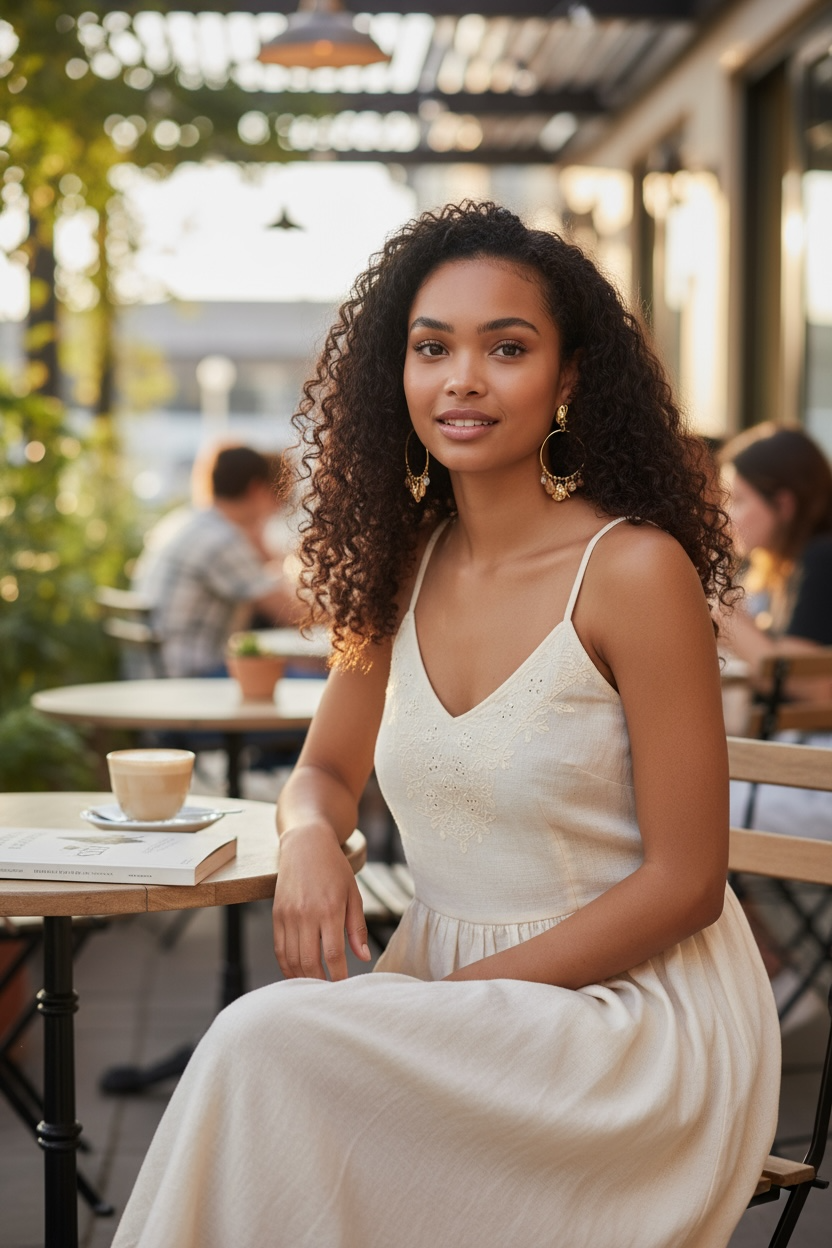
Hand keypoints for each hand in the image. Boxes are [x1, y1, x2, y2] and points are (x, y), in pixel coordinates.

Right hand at [272, 824, 370, 980]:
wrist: (305, 844)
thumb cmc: (334, 869)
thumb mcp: (353, 894)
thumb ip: (357, 928)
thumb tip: (363, 957)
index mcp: (329, 910)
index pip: (332, 955)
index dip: (338, 977)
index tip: (344, 989)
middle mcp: (305, 914)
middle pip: (309, 962)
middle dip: (320, 983)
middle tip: (329, 994)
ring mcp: (288, 915)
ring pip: (291, 960)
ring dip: (302, 979)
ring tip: (314, 988)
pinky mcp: (276, 914)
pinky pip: (279, 949)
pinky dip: (287, 966)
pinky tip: (297, 974)